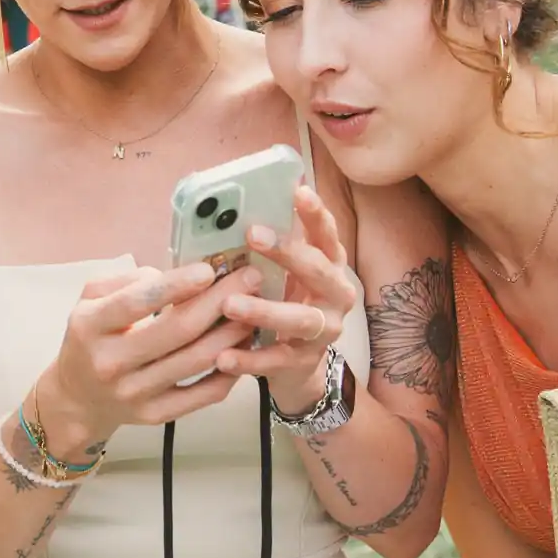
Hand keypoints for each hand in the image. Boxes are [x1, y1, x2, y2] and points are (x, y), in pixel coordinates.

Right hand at [38, 262, 261, 445]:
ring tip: (255, 308)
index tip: (210, 269)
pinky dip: (231, 368)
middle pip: (178, 330)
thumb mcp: (91, 298)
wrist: (78, 398)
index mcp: (90, 326)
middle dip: (220, 300)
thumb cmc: (91, 336)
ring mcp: (135, 393)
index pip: (136, 303)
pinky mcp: (157, 415)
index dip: (176, 285)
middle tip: (251, 278)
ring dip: (233, 331)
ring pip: (198, 361)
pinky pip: (204, 393)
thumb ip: (129, 280)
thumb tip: (177, 277)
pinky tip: (244, 346)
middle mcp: (111, 362)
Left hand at [213, 185, 353, 413]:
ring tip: (229, 304)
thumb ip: (271, 247)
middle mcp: (335, 295)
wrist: (296, 366)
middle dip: (288, 252)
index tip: (299, 192)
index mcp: (330, 266)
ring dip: (264, 310)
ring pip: (299, 319)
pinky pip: (276, 360)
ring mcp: (324, 331)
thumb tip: (234, 209)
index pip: (327, 234)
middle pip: (319, 271)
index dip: (316, 214)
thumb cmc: (285, 302)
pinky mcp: (303, 362)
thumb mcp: (284, 273)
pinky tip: (222, 356)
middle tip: (253, 234)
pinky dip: (249, 359)